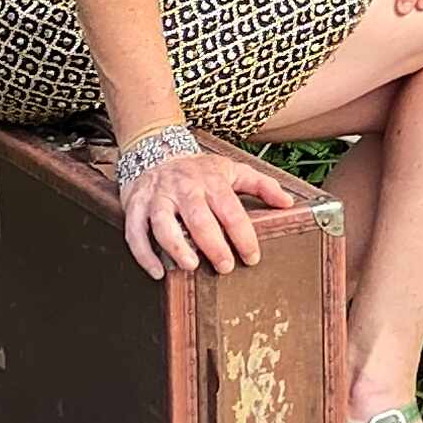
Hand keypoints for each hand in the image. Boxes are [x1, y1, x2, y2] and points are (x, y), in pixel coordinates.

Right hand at [121, 144, 292, 277]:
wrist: (155, 151)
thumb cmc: (198, 169)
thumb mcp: (233, 170)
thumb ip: (262, 185)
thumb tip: (287, 203)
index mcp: (212, 181)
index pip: (231, 210)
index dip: (243, 236)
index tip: (252, 257)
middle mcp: (184, 188)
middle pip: (199, 218)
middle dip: (213, 244)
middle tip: (225, 266)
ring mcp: (158, 197)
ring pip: (164, 224)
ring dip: (177, 246)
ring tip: (190, 266)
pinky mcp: (135, 206)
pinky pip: (135, 232)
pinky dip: (144, 254)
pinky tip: (157, 272)